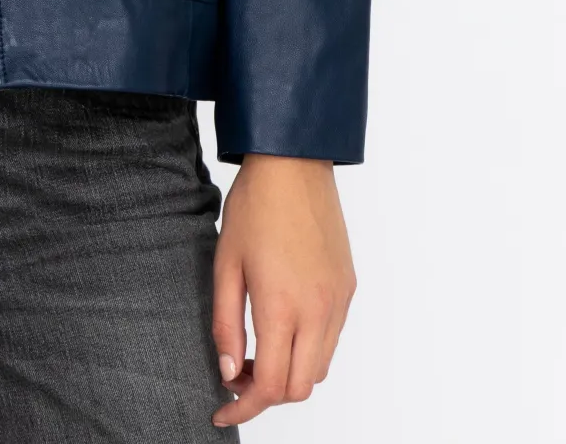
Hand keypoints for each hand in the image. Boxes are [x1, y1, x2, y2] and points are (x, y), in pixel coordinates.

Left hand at [210, 153, 355, 426]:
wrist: (294, 161)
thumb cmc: (254, 206)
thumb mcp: (225, 263)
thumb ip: (226, 324)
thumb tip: (228, 371)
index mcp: (283, 305)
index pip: (270, 385)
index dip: (244, 407)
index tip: (222, 410)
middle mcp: (319, 310)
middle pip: (300, 387)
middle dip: (267, 395)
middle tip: (237, 376)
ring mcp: (339, 300)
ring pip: (319, 367)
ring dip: (289, 372)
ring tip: (257, 350)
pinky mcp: (349, 287)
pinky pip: (332, 337)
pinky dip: (308, 348)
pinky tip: (283, 325)